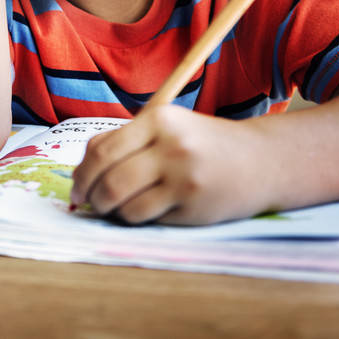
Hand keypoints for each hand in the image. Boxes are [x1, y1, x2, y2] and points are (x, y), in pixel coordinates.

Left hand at [70, 106, 270, 224]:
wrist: (262, 160)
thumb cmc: (201, 143)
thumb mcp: (165, 128)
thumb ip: (122, 142)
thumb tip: (79, 173)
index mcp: (159, 119)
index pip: (102, 149)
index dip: (82, 173)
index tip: (76, 187)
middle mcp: (172, 146)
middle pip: (110, 179)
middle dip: (91, 196)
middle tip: (88, 203)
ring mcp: (185, 178)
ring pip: (126, 205)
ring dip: (112, 211)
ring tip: (115, 209)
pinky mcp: (196, 207)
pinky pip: (149, 218)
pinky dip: (137, 219)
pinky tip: (144, 212)